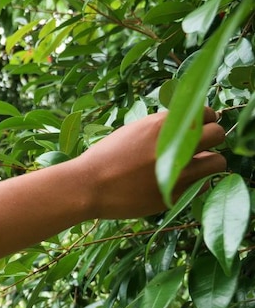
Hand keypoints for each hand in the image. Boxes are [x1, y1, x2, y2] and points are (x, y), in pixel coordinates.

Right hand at [78, 108, 226, 218]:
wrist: (88, 186)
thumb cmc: (105, 158)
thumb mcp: (132, 132)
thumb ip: (161, 129)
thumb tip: (186, 128)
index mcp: (162, 124)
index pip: (206, 114)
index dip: (204, 121)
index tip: (198, 128)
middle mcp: (175, 145)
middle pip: (218, 134)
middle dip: (212, 140)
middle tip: (201, 148)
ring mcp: (178, 171)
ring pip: (218, 162)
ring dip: (209, 163)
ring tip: (193, 167)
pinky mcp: (176, 193)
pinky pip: (202, 186)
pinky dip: (195, 184)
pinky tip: (178, 183)